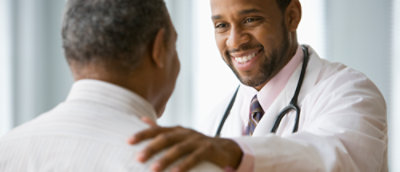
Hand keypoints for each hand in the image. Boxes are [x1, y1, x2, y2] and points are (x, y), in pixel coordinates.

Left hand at [128, 117, 242, 171]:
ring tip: (153, 169)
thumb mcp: (179, 136)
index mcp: (177, 130)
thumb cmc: (197, 144)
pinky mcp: (208, 149)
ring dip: (165, 159)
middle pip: (166, 138)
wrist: (224, 148)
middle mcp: (186, 133)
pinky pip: (195, 157)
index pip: (157, 130)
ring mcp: (197, 140)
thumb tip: (142, 120)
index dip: (143, 134)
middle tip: (138, 158)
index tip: (129, 141)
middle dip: (151, 148)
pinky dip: (184, 165)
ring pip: (179, 149)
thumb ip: (161, 129)